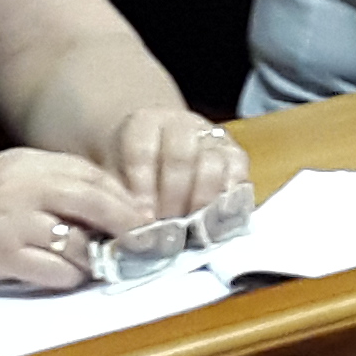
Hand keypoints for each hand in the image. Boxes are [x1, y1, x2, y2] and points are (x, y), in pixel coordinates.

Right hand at [0, 147, 148, 291]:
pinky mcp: (1, 255)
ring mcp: (13, 221)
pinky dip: (67, 278)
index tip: (146, 219)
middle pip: (98, 203)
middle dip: (129, 227)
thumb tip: (102, 203)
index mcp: (27, 162)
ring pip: (80, 243)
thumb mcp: (4, 176)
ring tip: (91, 265)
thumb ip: (47, 183)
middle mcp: (24, 186)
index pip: (93, 176)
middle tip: (147, 245)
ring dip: (93, 260)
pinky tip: (60, 276)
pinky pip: (56, 271)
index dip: (125, 200)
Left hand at [93, 108, 250, 226]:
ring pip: (212, 164)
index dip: (140, 187)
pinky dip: (229, 200)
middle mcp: (181, 123)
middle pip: (180, 156)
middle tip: (167, 228)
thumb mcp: (117, 181)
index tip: (141, 217)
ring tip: (190, 229)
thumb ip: (122, 201)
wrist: (161, 163)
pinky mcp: (235, 156)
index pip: (140, 150)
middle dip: (173, 198)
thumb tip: (133, 232)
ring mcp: (212, 138)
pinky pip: (239, 175)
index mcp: (144, 122)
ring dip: (201, 202)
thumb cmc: (134, 177)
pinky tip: (216, 222)